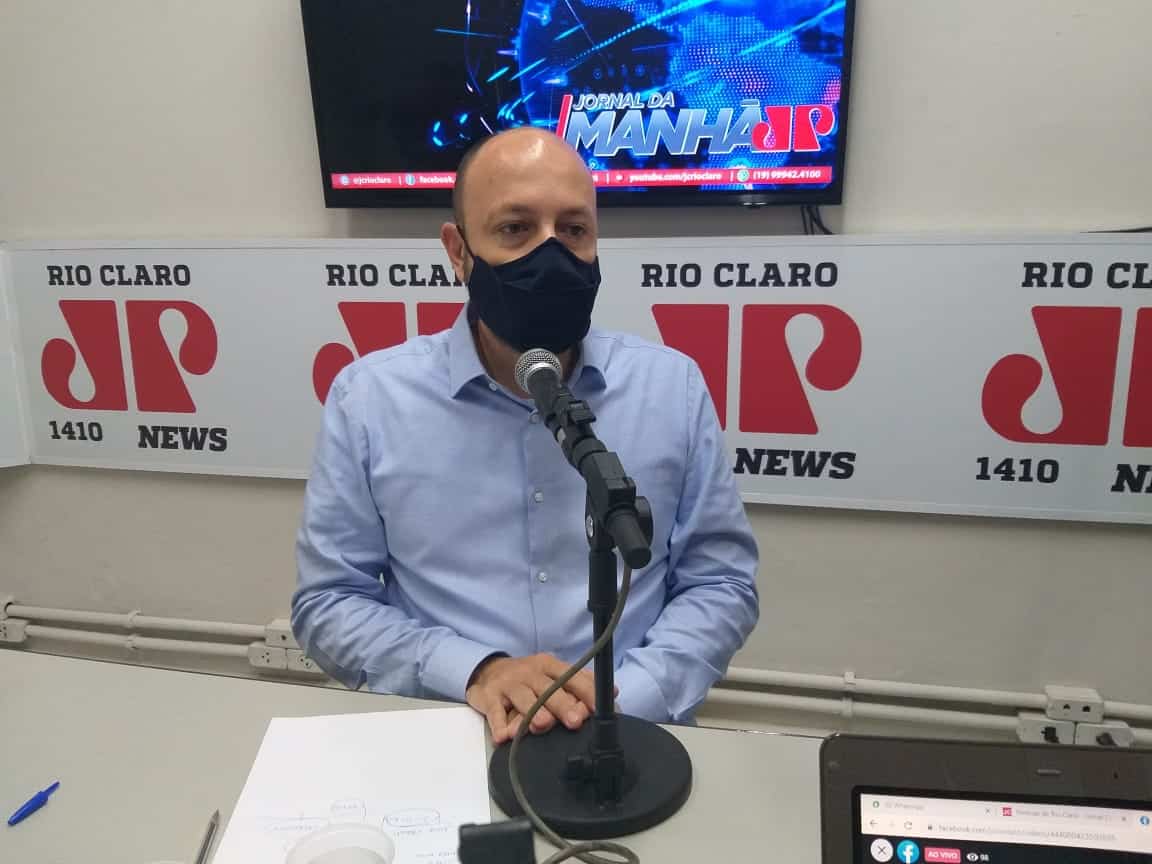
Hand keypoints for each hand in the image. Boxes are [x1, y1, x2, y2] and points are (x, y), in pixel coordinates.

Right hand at [466, 653, 599, 743]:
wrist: (488, 671)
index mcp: (549, 666)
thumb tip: (612, 692)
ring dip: (532, 711)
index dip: (586, 691)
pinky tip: (503, 736)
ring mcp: (509, 684)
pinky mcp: (489, 696)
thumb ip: (579, 682)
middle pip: (548, 688)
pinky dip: (497, 723)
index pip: (571, 676)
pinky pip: (494, 710)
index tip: (599, 707)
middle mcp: (530, 672)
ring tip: (542, 724)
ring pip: (522, 697)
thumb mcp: (552, 673)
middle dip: (562, 704)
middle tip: (575, 721)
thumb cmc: (527, 677)